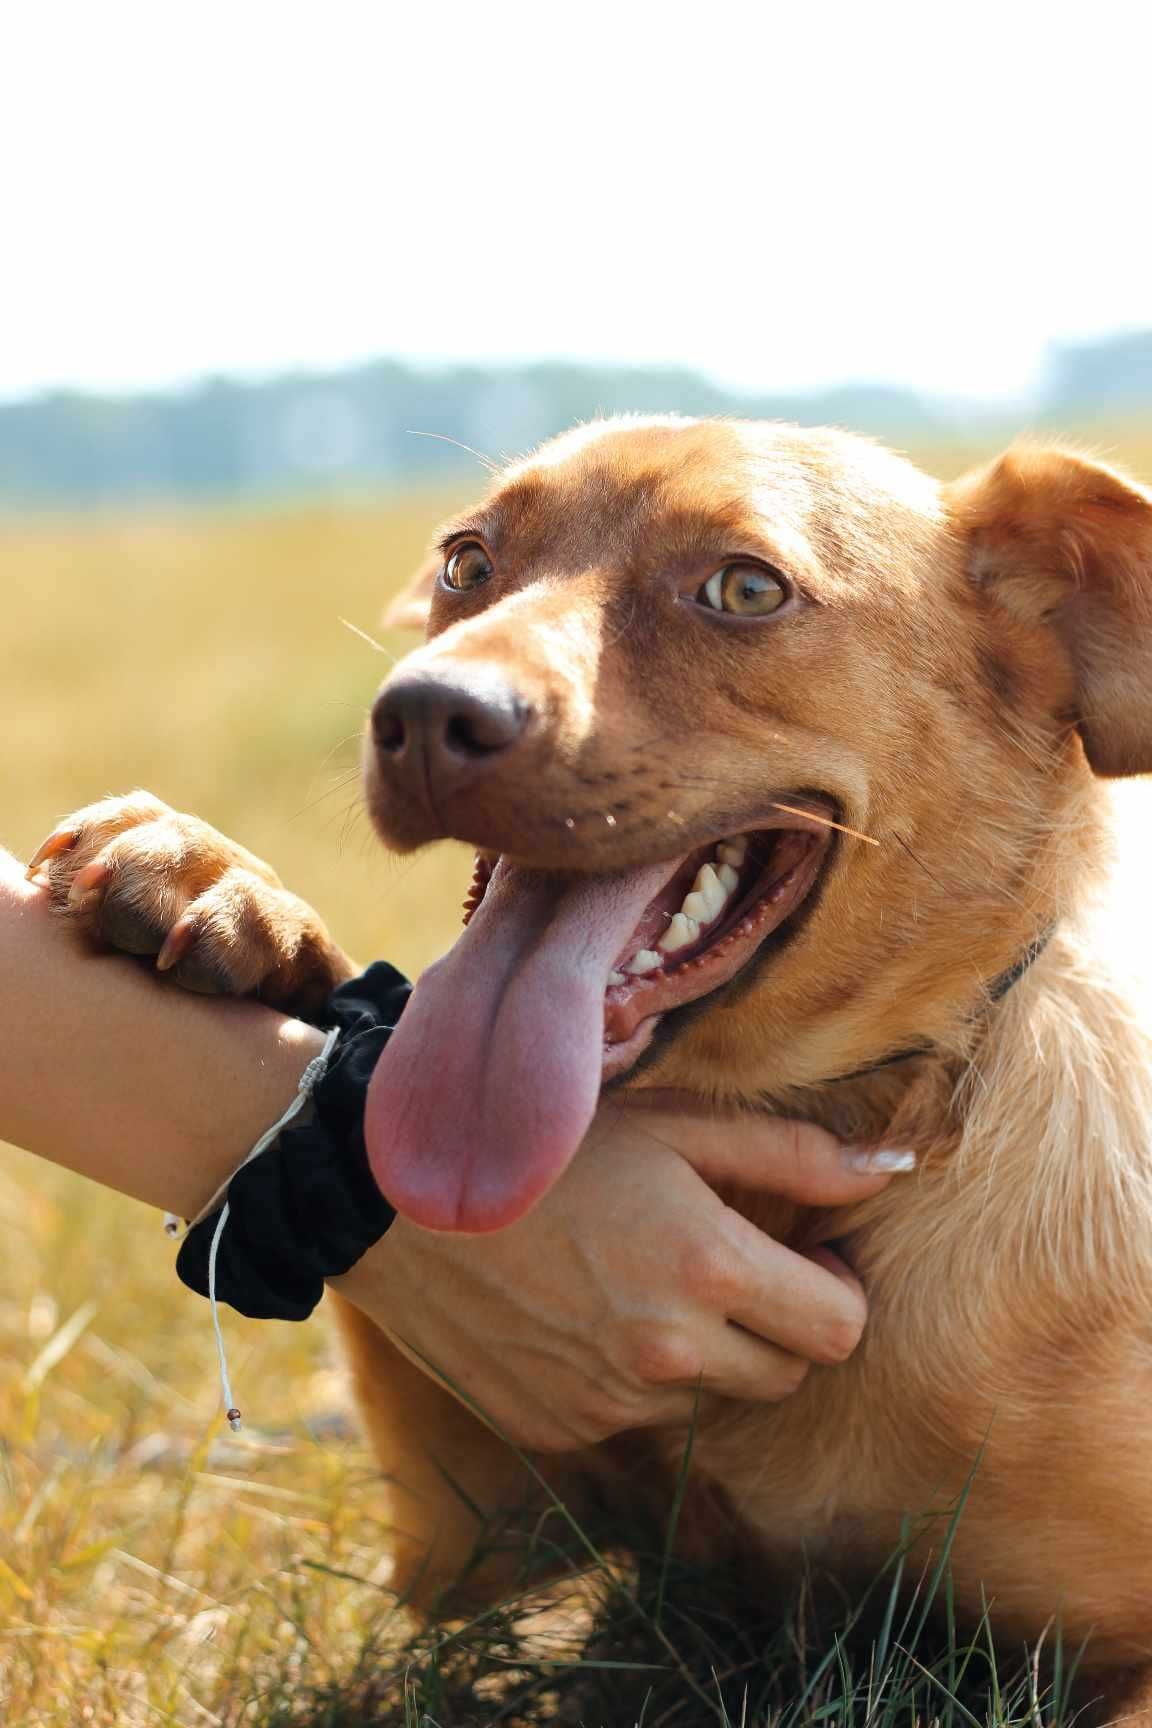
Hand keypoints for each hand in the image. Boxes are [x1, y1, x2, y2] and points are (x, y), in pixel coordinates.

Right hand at [331, 1098, 910, 1451]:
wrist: (394, 1200)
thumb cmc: (546, 1144)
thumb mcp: (670, 1123)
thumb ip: (790, 1154)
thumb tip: (893, 1170)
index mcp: (706, 1267)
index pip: (840, 1327)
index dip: (833, 1287)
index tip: (801, 1254)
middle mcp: (667, 1353)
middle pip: (789, 1375)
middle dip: (780, 1325)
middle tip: (729, 1263)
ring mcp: (611, 1402)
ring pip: (714, 1399)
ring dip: (706, 1352)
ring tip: (643, 1277)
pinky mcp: (563, 1431)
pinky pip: (638, 1416)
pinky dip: (634, 1376)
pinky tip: (586, 1311)